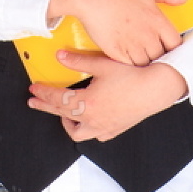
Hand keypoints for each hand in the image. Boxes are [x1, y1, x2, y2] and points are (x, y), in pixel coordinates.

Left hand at [27, 51, 189, 141]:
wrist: (158, 88)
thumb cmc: (134, 76)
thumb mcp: (102, 64)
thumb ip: (78, 61)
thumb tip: (60, 57)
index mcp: (87, 104)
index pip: (57, 99)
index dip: (43, 93)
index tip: (34, 89)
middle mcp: (93, 119)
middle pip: (62, 115)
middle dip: (46, 107)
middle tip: (35, 101)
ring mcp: (105, 127)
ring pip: (78, 132)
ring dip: (67, 122)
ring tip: (62, 114)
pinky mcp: (116, 129)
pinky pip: (97, 135)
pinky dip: (88, 129)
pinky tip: (89, 120)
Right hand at [45, 0, 184, 65]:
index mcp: (158, 21)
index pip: (176, 44)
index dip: (173, 48)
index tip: (168, 47)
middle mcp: (148, 36)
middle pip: (161, 57)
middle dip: (158, 55)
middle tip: (153, 53)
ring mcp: (133, 46)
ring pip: (146, 64)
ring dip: (144, 61)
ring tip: (140, 55)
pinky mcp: (117, 53)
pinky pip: (129, 66)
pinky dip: (130, 64)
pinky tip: (127, 57)